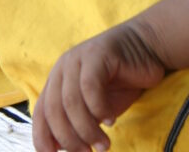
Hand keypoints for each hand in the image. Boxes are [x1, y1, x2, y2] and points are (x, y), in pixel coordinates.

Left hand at [32, 23, 165, 151]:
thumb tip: (58, 148)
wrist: (148, 47)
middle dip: (69, 139)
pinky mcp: (96, 53)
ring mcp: (78, 58)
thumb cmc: (122, 81)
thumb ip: (78, 123)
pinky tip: (111, 119)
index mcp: (57, 80)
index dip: (43, 139)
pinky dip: (99, 109)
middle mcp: (63, 68)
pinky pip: (90, 87)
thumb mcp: (95, 109)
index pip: (40, 114)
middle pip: (54, 111)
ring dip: (87, 130)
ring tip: (103, 144)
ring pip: (71, 102)